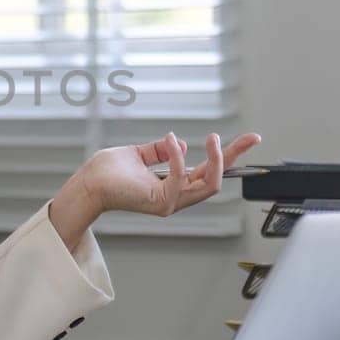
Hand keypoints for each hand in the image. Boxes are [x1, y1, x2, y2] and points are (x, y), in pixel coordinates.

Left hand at [50, 131, 261, 249]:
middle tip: (251, 138)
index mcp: (174, 185)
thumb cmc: (108, 172)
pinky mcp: (160, 202)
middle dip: (235, 157)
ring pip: (209, 184)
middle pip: (217, 179)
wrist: (88, 183)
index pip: (209, 171)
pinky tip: (171, 141)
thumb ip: (160, 151)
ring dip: (215, 159)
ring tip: (213, 138)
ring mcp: (170, 202)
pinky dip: (178, 157)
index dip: (230, 156)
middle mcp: (176, 197)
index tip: (249, 139)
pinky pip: (180, 179)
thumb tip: (178, 142)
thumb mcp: (139, 154)